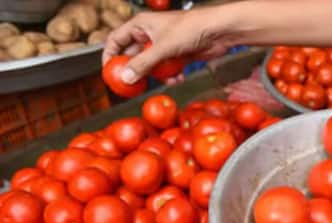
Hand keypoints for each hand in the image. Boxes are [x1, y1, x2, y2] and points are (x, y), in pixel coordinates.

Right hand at [102, 9, 230, 83]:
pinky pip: (167, 69)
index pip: (116, 39)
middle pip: (133, 55)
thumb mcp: (162, 48)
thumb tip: (125, 78)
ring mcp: (164, 45)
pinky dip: (170, 75)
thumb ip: (142, 64)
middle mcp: (150, 34)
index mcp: (141, 25)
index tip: (109, 72)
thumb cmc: (191, 28)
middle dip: (135, 71)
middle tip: (132, 85)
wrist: (219, 30)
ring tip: (162, 80)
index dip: (110, 55)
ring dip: (156, 75)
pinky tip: (177, 79)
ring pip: (152, 65)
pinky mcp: (178, 54)